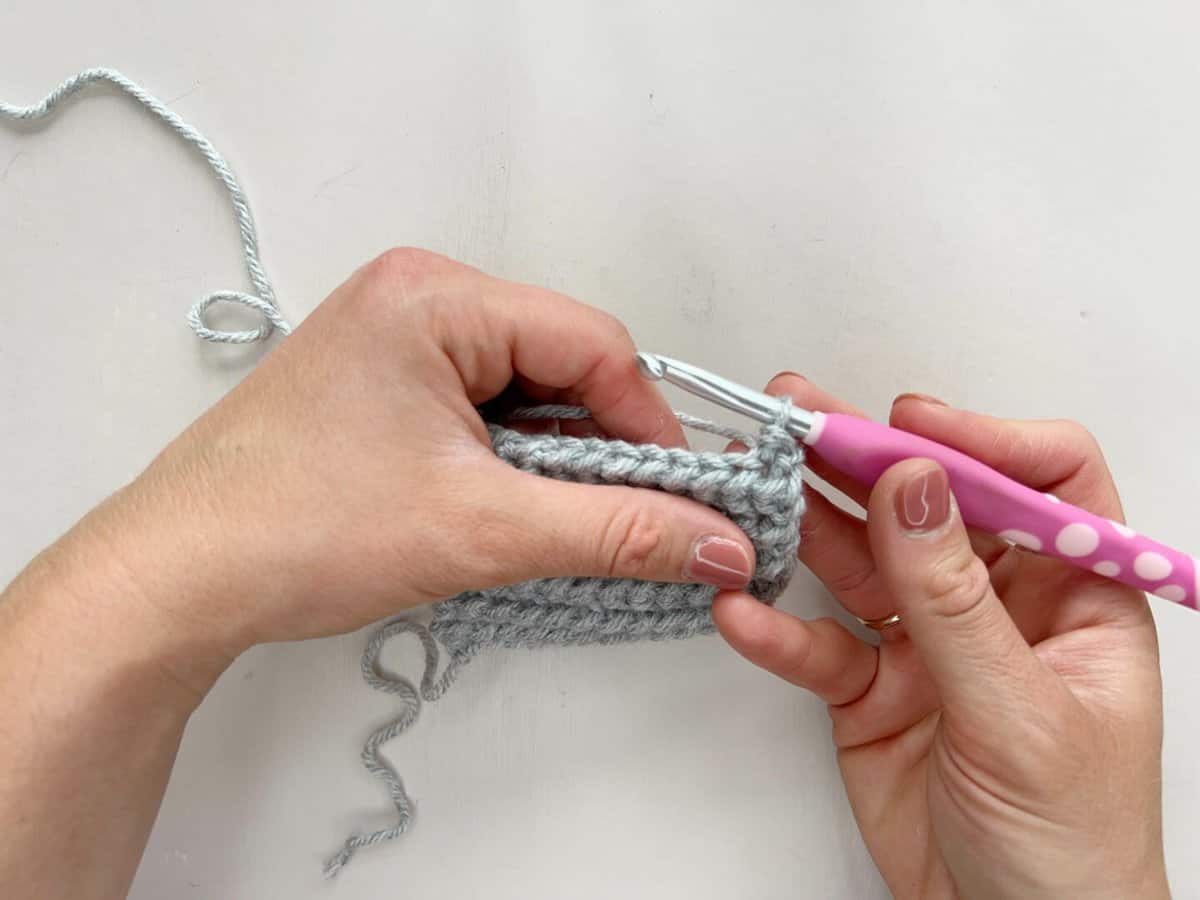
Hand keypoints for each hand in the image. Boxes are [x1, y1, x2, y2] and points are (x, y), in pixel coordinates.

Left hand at [2, 248, 760, 899]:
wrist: (175, 579)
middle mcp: (415, 299)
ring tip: (555, 525)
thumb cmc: (299, 531)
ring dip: (554, 458)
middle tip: (630, 521)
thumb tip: (719, 541)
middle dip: (601, 445)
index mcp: (437, 297)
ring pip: (524, 390)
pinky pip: (479, 408)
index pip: (593, 342)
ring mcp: (393, 340)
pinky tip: (506, 510)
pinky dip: (511, 460)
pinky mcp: (379, 385)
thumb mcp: (482, 530)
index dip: (648, 425)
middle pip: (561, 361)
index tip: (682, 498)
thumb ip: (617, 531)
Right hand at [713, 376, 1167, 898]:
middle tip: (799, 418)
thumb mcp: (1021, 715)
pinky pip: (817, 643)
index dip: (982, 440)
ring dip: (807, 521)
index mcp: (1073, 596)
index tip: (908, 427)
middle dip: (864, 460)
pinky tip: (743, 610)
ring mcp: (928, 644)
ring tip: (752, 484)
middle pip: (929, 504)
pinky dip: (775, 628)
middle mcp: (997, 605)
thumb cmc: (1073, 847)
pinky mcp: (869, 689)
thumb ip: (956, 602)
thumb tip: (917, 487)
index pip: (1042, 482)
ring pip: (862, 559)